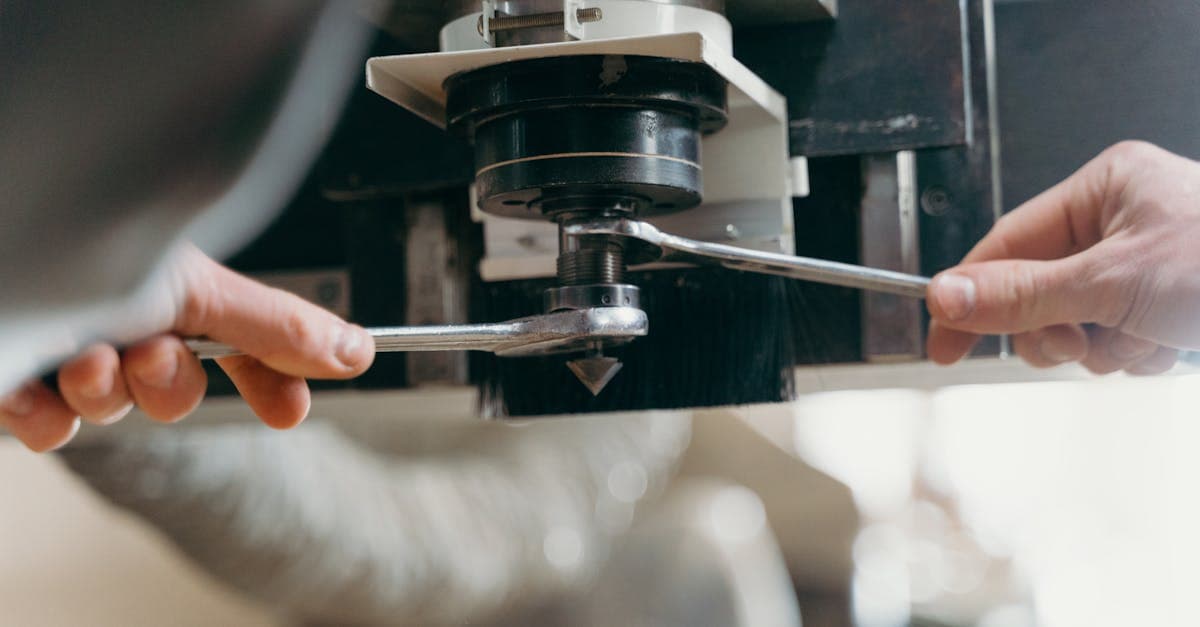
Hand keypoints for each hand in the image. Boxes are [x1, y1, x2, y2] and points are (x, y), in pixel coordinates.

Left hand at [0, 245, 374, 451]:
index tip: (290, 409)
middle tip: (151, 358)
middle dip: (169, 385)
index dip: (270, 378)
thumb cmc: (66, 237)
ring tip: (83, 362)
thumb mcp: (190, 287)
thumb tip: (354, 349)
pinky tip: (36, 387)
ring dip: (106, 394)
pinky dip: (46, 416)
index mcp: (168, 277)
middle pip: (178, 384)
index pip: (241, 338)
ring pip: (115, 407)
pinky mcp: (13, 374)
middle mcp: (121, 308)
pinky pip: (49, 427)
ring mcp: (66, 343)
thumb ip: (275, 326)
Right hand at [926, 141, 1199, 373]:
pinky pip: (1118, 337)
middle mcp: (1122, 220)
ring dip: (1106, 346)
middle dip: (1059, 329)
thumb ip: (1024, 294)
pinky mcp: (1167, 301)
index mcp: (1105, 188)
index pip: (1009, 243)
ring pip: (1079, 321)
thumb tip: (948, 296)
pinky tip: (1166, 345)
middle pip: (1039, 290)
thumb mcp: (1116, 281)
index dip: (970, 294)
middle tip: (1076, 343)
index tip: (944, 338)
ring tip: (1142, 340)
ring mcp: (1145, 263)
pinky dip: (1137, 353)